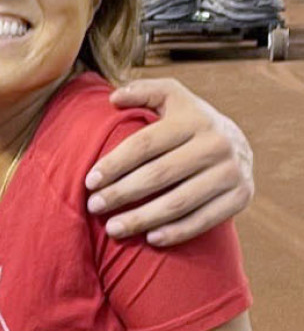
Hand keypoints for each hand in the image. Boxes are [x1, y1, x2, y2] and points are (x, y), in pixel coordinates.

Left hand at [84, 78, 253, 245]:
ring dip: (142, 218)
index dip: (115, 164)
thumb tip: (113, 98)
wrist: (238, 145)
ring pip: (178, 201)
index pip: (145, 144)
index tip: (90, 182)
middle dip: (121, 193)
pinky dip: (175, 232)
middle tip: (94, 207)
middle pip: (158, 174)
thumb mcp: (172, 98)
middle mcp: (216, 143)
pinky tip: (150, 239)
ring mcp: (232, 171)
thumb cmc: (190, 123)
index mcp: (194, 118)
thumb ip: (143, 92)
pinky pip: (203, 220)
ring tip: (113, 228)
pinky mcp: (241, 196)